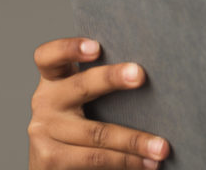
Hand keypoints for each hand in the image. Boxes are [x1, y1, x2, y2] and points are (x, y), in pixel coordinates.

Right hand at [28, 37, 170, 168]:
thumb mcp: (83, 100)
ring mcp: (44, 132)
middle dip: (112, 78)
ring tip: (161, 147)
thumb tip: (147, 76)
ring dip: (134, 141)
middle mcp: (45, 102)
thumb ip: (100, 86)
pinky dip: (126, 161)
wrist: (58, 166)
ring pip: (96, 132)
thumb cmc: (81, 124)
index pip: (49, 57)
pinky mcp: (50, 159)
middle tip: (140, 75)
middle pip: (79, 86)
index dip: (69, 48)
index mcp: (54, 80)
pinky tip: (147, 164)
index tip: (96, 46)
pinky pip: (95, 159)